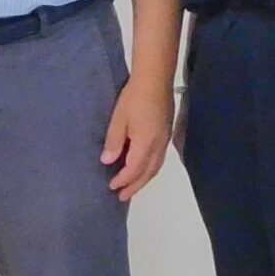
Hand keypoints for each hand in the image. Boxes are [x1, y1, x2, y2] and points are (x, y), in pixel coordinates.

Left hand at [101, 74, 172, 200]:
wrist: (155, 78)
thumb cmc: (134, 97)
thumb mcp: (118, 119)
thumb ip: (114, 142)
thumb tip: (107, 161)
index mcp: (146, 144)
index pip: (134, 170)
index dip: (123, 180)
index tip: (111, 187)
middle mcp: (159, 146)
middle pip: (148, 173)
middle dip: (135, 186)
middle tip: (122, 196)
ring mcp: (165, 140)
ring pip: (156, 167)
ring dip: (144, 179)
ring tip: (132, 186)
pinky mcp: (166, 133)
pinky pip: (159, 159)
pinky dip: (150, 169)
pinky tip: (143, 168)